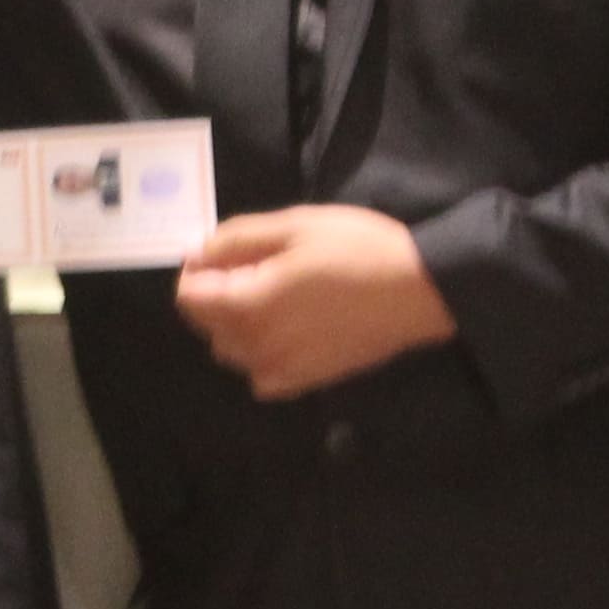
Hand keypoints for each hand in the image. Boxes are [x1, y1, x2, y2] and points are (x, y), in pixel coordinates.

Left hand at [174, 207, 456, 399]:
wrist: (419, 290)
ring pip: (232, 352)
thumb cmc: (357, 248)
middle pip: (207, 325)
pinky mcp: (305, 383)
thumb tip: (195, 254)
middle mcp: (256, 347)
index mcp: (247, 306)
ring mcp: (281, 370)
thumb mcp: (293, 226)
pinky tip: (289, 329)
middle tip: (258, 265)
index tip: (225, 252)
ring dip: (236, 324)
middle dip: (216, 295)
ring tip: (274, 295)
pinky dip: (261, 354)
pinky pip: (261, 375)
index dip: (197, 270)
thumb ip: (235, 240)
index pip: (189, 298)